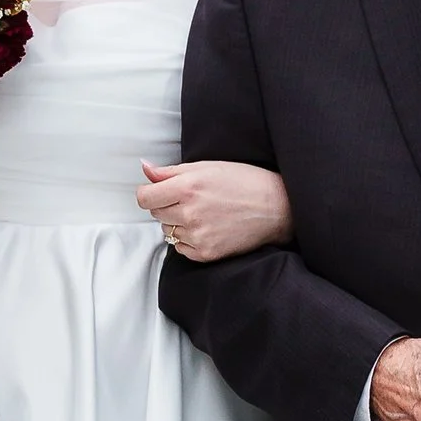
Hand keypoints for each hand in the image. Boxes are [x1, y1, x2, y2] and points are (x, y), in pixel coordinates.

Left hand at [137, 158, 293, 260]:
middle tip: (191, 200)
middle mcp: (190, 213)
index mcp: (187, 187)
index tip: (158, 192)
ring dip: (177, 224)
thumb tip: (144, 168)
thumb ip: (170, 171)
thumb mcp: (206, 167)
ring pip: (167, 232)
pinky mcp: (206, 253)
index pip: (145, 198)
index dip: (149, 193)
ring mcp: (198, 236)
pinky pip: (181, 249)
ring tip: (202, 214)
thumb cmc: (244, 181)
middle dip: (167, 206)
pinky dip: (188, 240)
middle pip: (156, 214)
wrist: (276, 207)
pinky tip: (207, 228)